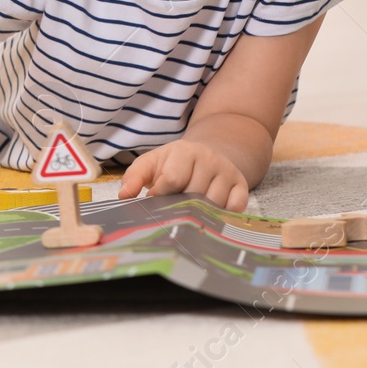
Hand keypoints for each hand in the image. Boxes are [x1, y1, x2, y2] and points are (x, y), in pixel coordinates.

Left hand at [116, 139, 248, 210]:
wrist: (206, 156)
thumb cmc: (173, 164)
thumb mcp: (150, 164)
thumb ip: (134, 177)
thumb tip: (124, 196)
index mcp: (184, 151)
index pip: (173, 179)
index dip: (161, 195)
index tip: (155, 201)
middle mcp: (210, 159)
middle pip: (194, 194)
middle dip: (180, 207)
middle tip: (172, 210)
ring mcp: (228, 172)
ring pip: (214, 203)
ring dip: (199, 214)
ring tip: (188, 213)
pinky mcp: (242, 186)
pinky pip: (234, 208)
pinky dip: (222, 216)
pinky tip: (209, 216)